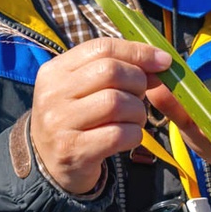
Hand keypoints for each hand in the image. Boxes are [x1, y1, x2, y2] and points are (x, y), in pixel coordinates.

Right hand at [30, 38, 171, 194]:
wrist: (48, 163)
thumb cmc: (76, 119)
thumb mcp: (83, 88)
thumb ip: (114, 69)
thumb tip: (159, 62)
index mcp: (55, 70)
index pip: (101, 48)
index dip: (137, 52)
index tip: (162, 61)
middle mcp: (53, 93)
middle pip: (110, 72)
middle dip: (138, 83)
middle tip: (140, 96)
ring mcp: (60, 123)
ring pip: (117, 103)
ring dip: (137, 112)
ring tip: (134, 119)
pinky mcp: (73, 150)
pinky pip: (118, 135)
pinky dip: (134, 135)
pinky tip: (129, 137)